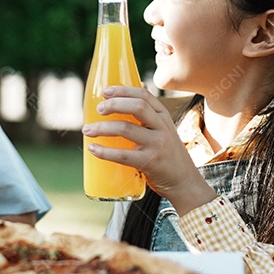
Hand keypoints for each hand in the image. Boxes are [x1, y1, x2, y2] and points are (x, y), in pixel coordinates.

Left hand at [81, 87, 215, 215]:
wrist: (185, 182)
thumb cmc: (168, 155)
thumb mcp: (163, 131)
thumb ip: (147, 120)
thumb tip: (118, 105)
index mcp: (163, 116)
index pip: (144, 95)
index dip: (123, 90)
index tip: (105, 91)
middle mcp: (162, 127)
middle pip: (137, 106)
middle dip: (114, 104)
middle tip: (98, 110)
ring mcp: (157, 145)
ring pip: (126, 129)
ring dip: (102, 128)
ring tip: (88, 130)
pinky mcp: (150, 163)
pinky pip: (123, 155)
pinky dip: (104, 152)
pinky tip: (93, 149)